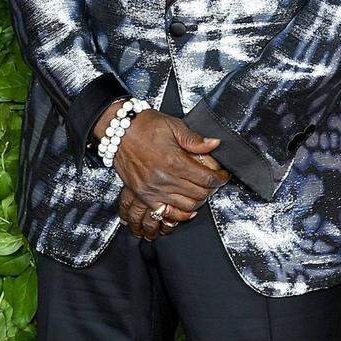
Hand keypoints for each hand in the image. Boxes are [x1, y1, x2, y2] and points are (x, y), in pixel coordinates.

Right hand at [106, 108, 228, 238]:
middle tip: (213, 182)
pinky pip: (166, 213)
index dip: (220, 179)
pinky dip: (179, 214)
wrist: (118, 130)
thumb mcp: (174, 126)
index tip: (223, 176)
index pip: (207, 178)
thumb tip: (214, 144)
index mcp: (174, 161)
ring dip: (198, 201)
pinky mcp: (144, 196)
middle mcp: (164, 179)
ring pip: (186, 206)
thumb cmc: (144, 126)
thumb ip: (195, 139)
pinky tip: (186, 207)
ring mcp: (153, 190)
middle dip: (211, 189)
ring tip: (201, 191)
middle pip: (199, 194)